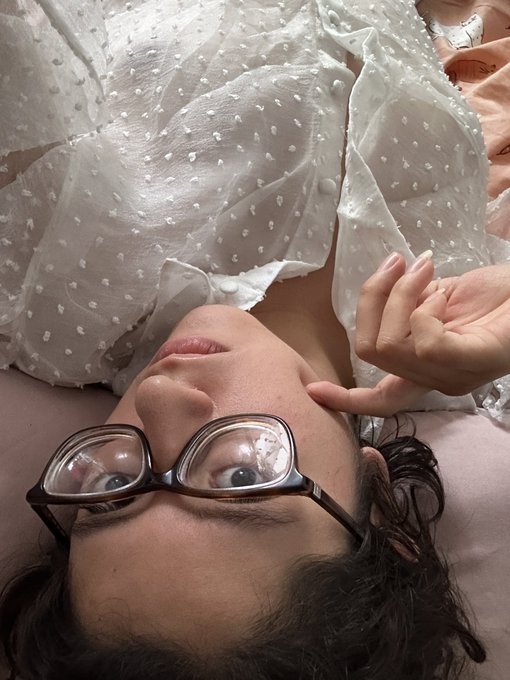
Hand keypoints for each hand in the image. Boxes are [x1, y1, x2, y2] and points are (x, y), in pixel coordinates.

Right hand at [308, 254, 509, 415]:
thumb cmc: (499, 292)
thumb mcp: (441, 296)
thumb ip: (408, 306)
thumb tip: (383, 291)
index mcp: (428, 370)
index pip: (382, 399)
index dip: (345, 396)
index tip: (313, 390)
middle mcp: (436, 381)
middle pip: (370, 351)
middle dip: (373, 298)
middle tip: (401, 263)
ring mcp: (454, 376)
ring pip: (391, 345)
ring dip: (400, 294)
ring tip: (427, 268)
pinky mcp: (473, 363)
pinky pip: (423, 342)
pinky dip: (424, 308)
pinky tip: (444, 294)